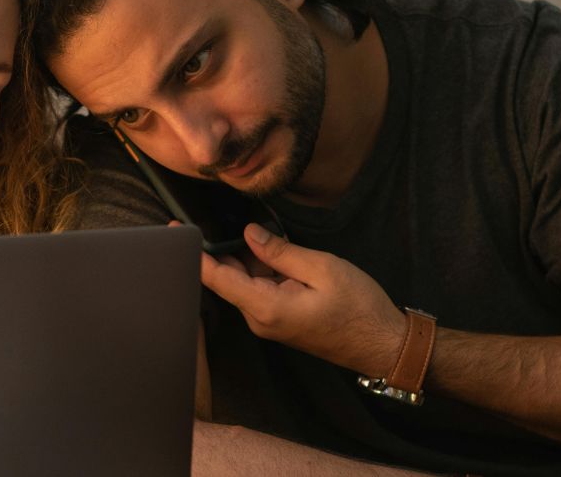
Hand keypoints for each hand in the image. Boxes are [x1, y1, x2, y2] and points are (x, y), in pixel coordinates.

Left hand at [200, 223, 405, 376]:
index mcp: (264, 307)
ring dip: (248, 257)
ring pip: (244, 281)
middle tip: (223, 216)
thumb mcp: (321, 269)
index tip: (176, 229)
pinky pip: (259, 289)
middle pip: (227, 277)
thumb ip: (280, 251)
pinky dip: (261, 268)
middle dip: (223, 247)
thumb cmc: (359, 308)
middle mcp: (259, 318)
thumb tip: (248, 233)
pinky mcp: (278, 319)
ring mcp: (268, 321)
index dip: (194, 253)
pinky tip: (274, 250)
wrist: (384, 344)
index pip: (216, 277)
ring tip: (262, 233)